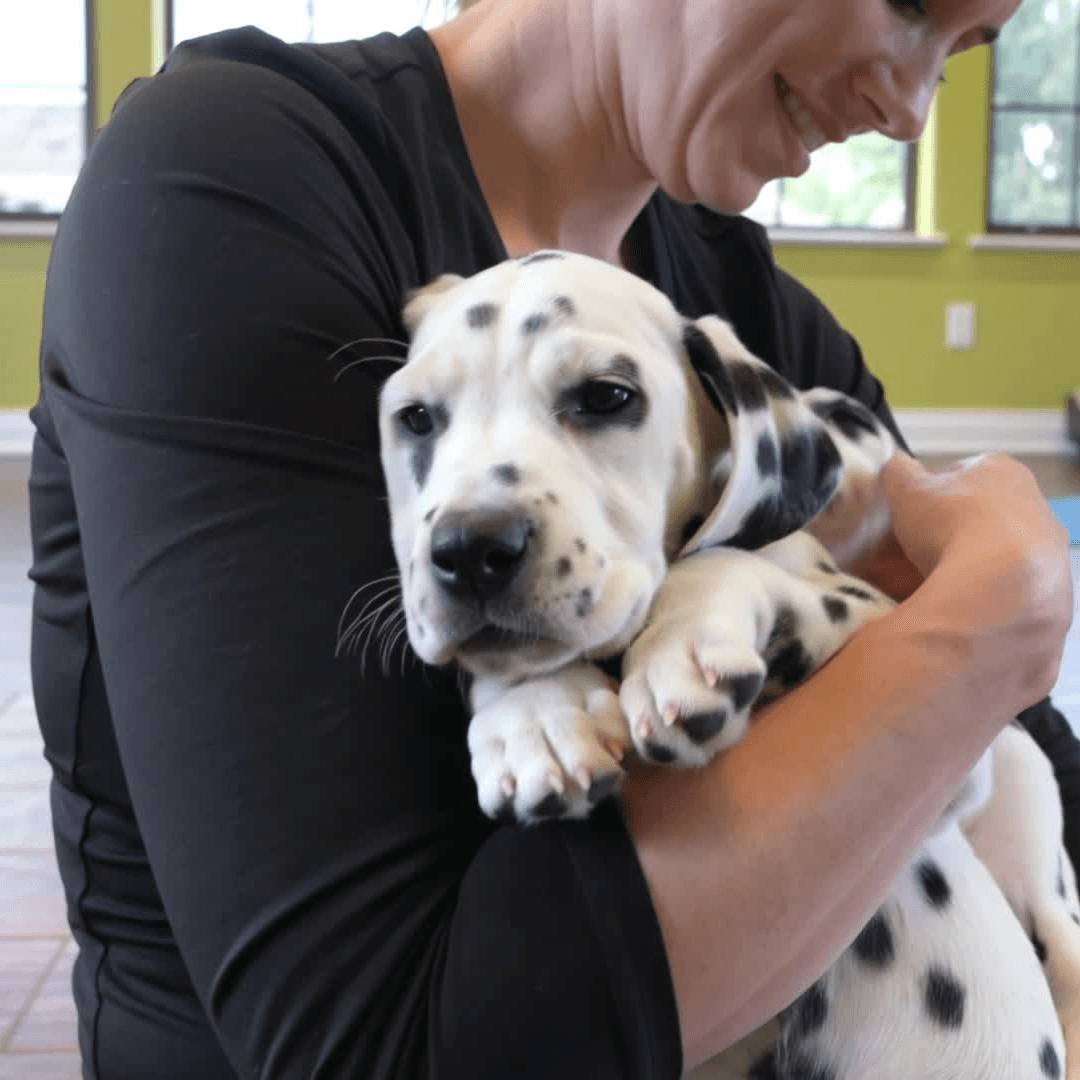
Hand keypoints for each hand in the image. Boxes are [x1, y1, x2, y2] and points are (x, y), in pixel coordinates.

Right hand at [881, 453, 1072, 714]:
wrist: (999, 585)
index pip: (958, 476)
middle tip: (908, 556)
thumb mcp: (907, 488)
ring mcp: (1048, 548)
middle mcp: (1034, 503)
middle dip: (942, 535)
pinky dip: (978, 596)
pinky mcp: (1051, 589)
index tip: (908, 518)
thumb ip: (899, 471)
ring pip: (991, 556)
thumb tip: (896, 465)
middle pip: (976, 518)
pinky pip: (1004, 590)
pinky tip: (952, 606)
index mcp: (1000, 469)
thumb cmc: (952, 524)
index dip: (928, 497)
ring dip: (959, 567)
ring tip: (923, 586)